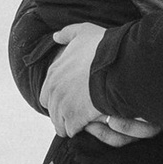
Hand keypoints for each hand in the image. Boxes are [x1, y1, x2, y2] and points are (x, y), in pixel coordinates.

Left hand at [41, 23, 112, 140]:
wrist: (116, 66)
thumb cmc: (102, 48)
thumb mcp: (83, 32)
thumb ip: (67, 34)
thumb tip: (55, 36)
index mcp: (53, 73)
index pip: (45, 95)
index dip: (58, 98)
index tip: (71, 99)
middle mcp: (53, 91)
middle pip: (52, 112)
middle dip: (62, 114)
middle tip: (78, 113)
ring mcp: (62, 106)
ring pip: (60, 124)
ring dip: (70, 124)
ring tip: (85, 121)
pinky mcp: (74, 119)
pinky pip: (72, 131)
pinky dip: (80, 130)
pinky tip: (90, 124)